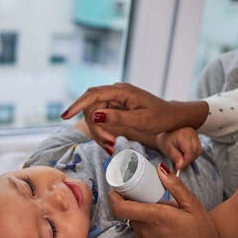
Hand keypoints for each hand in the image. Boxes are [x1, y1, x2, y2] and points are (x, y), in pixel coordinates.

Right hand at [61, 83, 206, 151]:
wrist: (173, 117)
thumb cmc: (161, 117)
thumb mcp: (142, 121)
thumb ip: (118, 118)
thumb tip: (95, 114)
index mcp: (122, 91)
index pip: (93, 94)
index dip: (77, 105)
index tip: (65, 116)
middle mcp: (116, 92)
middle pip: (91, 108)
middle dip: (95, 128)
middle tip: (108, 145)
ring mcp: (115, 100)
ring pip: (94, 115)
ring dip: (99, 133)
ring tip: (110, 147)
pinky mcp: (115, 108)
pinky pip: (101, 119)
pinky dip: (103, 133)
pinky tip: (110, 144)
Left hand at [109, 164, 232, 237]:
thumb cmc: (203, 234)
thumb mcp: (193, 205)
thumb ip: (175, 186)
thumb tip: (160, 170)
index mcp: (154, 217)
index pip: (120, 208)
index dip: (113, 198)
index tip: (116, 192)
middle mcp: (145, 232)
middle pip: (130, 215)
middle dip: (138, 208)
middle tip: (154, 205)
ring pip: (136, 228)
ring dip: (145, 222)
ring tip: (164, 223)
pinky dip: (148, 235)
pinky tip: (165, 236)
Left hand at [156, 127, 201, 169]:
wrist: (165, 132)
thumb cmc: (165, 140)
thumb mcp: (167, 149)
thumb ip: (175, 157)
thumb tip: (181, 165)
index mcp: (184, 135)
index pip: (190, 151)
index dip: (185, 161)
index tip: (179, 167)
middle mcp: (192, 134)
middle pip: (196, 151)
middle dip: (188, 160)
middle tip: (180, 163)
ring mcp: (195, 135)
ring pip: (198, 150)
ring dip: (191, 157)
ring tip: (182, 158)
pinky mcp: (196, 138)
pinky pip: (198, 149)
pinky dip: (193, 154)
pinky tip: (185, 155)